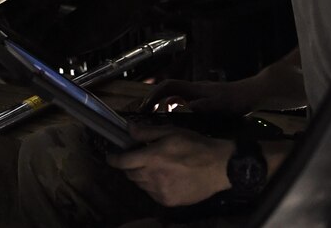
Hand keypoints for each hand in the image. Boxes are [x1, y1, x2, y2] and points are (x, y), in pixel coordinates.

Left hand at [105, 123, 233, 206]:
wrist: (219, 168)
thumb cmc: (195, 146)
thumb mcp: (171, 132)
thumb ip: (147, 132)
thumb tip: (128, 129)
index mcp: (152, 158)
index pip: (123, 162)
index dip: (114, 159)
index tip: (111, 156)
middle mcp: (153, 177)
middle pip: (130, 174)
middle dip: (130, 165)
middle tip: (139, 157)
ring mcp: (160, 192)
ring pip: (141, 185)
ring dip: (141, 176)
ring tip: (155, 167)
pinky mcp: (168, 202)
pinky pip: (152, 193)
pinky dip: (152, 186)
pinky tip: (164, 177)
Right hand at [139, 79, 255, 114]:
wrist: (251, 94)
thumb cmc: (236, 100)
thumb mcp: (221, 105)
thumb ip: (204, 106)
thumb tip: (185, 107)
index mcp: (194, 89)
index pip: (168, 87)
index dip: (154, 95)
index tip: (144, 106)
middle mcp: (193, 89)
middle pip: (166, 90)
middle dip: (152, 99)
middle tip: (141, 113)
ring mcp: (197, 94)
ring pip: (173, 96)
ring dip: (161, 104)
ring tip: (152, 118)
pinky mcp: (202, 100)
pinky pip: (181, 102)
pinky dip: (172, 108)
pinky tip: (173, 119)